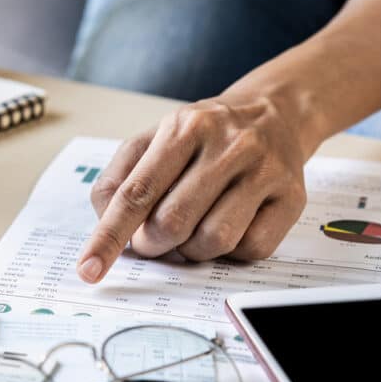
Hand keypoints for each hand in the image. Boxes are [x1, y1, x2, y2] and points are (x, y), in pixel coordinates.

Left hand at [76, 94, 310, 282]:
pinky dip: (230, 252)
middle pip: (172, 223)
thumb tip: (104, 222)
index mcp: (183, 128)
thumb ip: (120, 178)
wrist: (275, 113)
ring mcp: (263, 171)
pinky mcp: (291, 198)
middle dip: (153, 244)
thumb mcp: (154, 140)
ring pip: (213, 241)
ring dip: (191, 251)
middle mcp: (227, 145)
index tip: (88, 268)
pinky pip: (250, 250)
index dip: (108, 236)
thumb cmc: (204, 136)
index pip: (136, 193)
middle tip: (153, 240)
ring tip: (192, 230)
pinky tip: (228, 225)